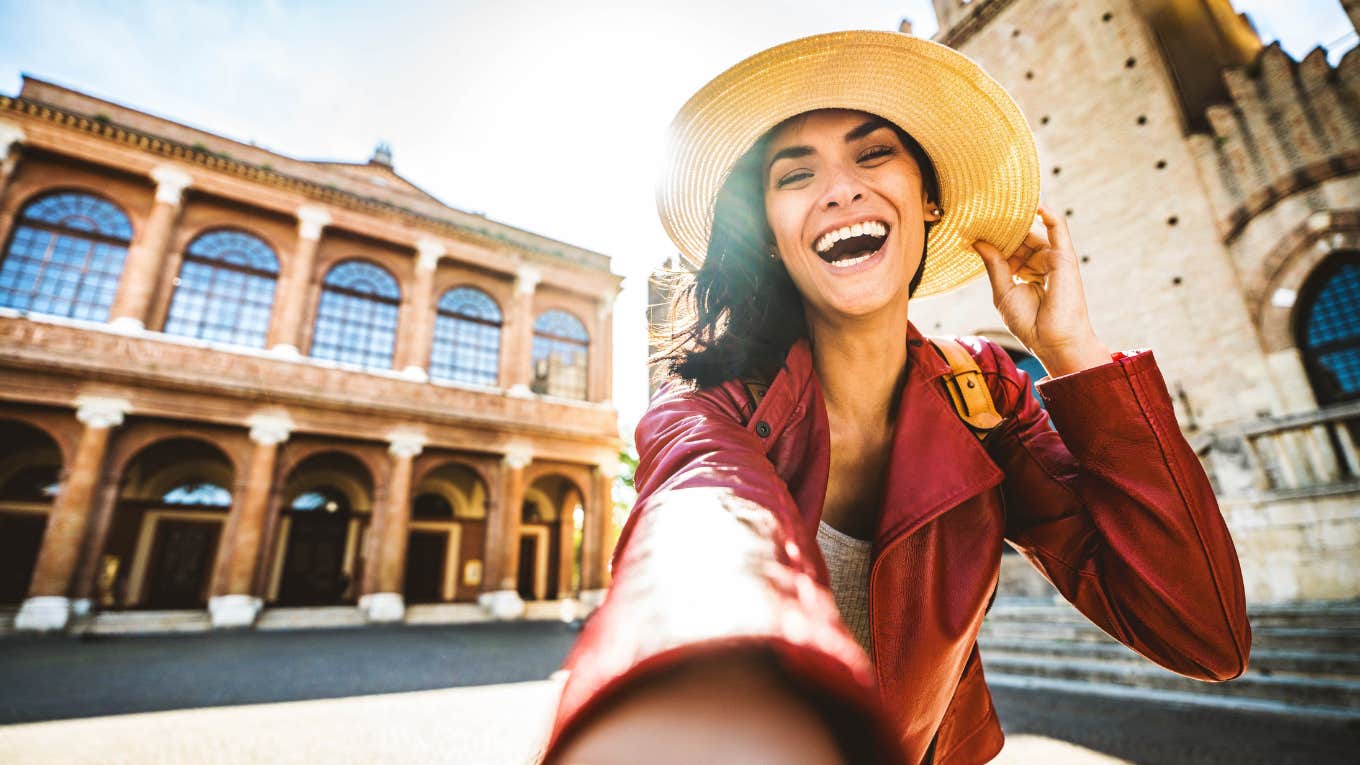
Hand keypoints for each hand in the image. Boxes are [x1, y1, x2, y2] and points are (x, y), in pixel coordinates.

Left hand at [971, 203, 1110, 376]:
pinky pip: (1059, 230)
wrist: (1053, 342)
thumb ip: (995, 265)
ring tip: (998, 205)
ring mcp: (1054, 260)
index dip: (993, 240)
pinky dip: (1050, 215)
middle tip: (981, 210)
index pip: (1009, 250)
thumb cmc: (1030, 324)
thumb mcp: (1004, 292)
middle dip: (1003, 227)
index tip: (972, 227)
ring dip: (1018, 220)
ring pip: (1034, 232)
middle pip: (1020, 238)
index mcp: (1026, 273)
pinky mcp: (1065, 258)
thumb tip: (978, 242)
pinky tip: (1036, 205)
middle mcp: (1041, 264)